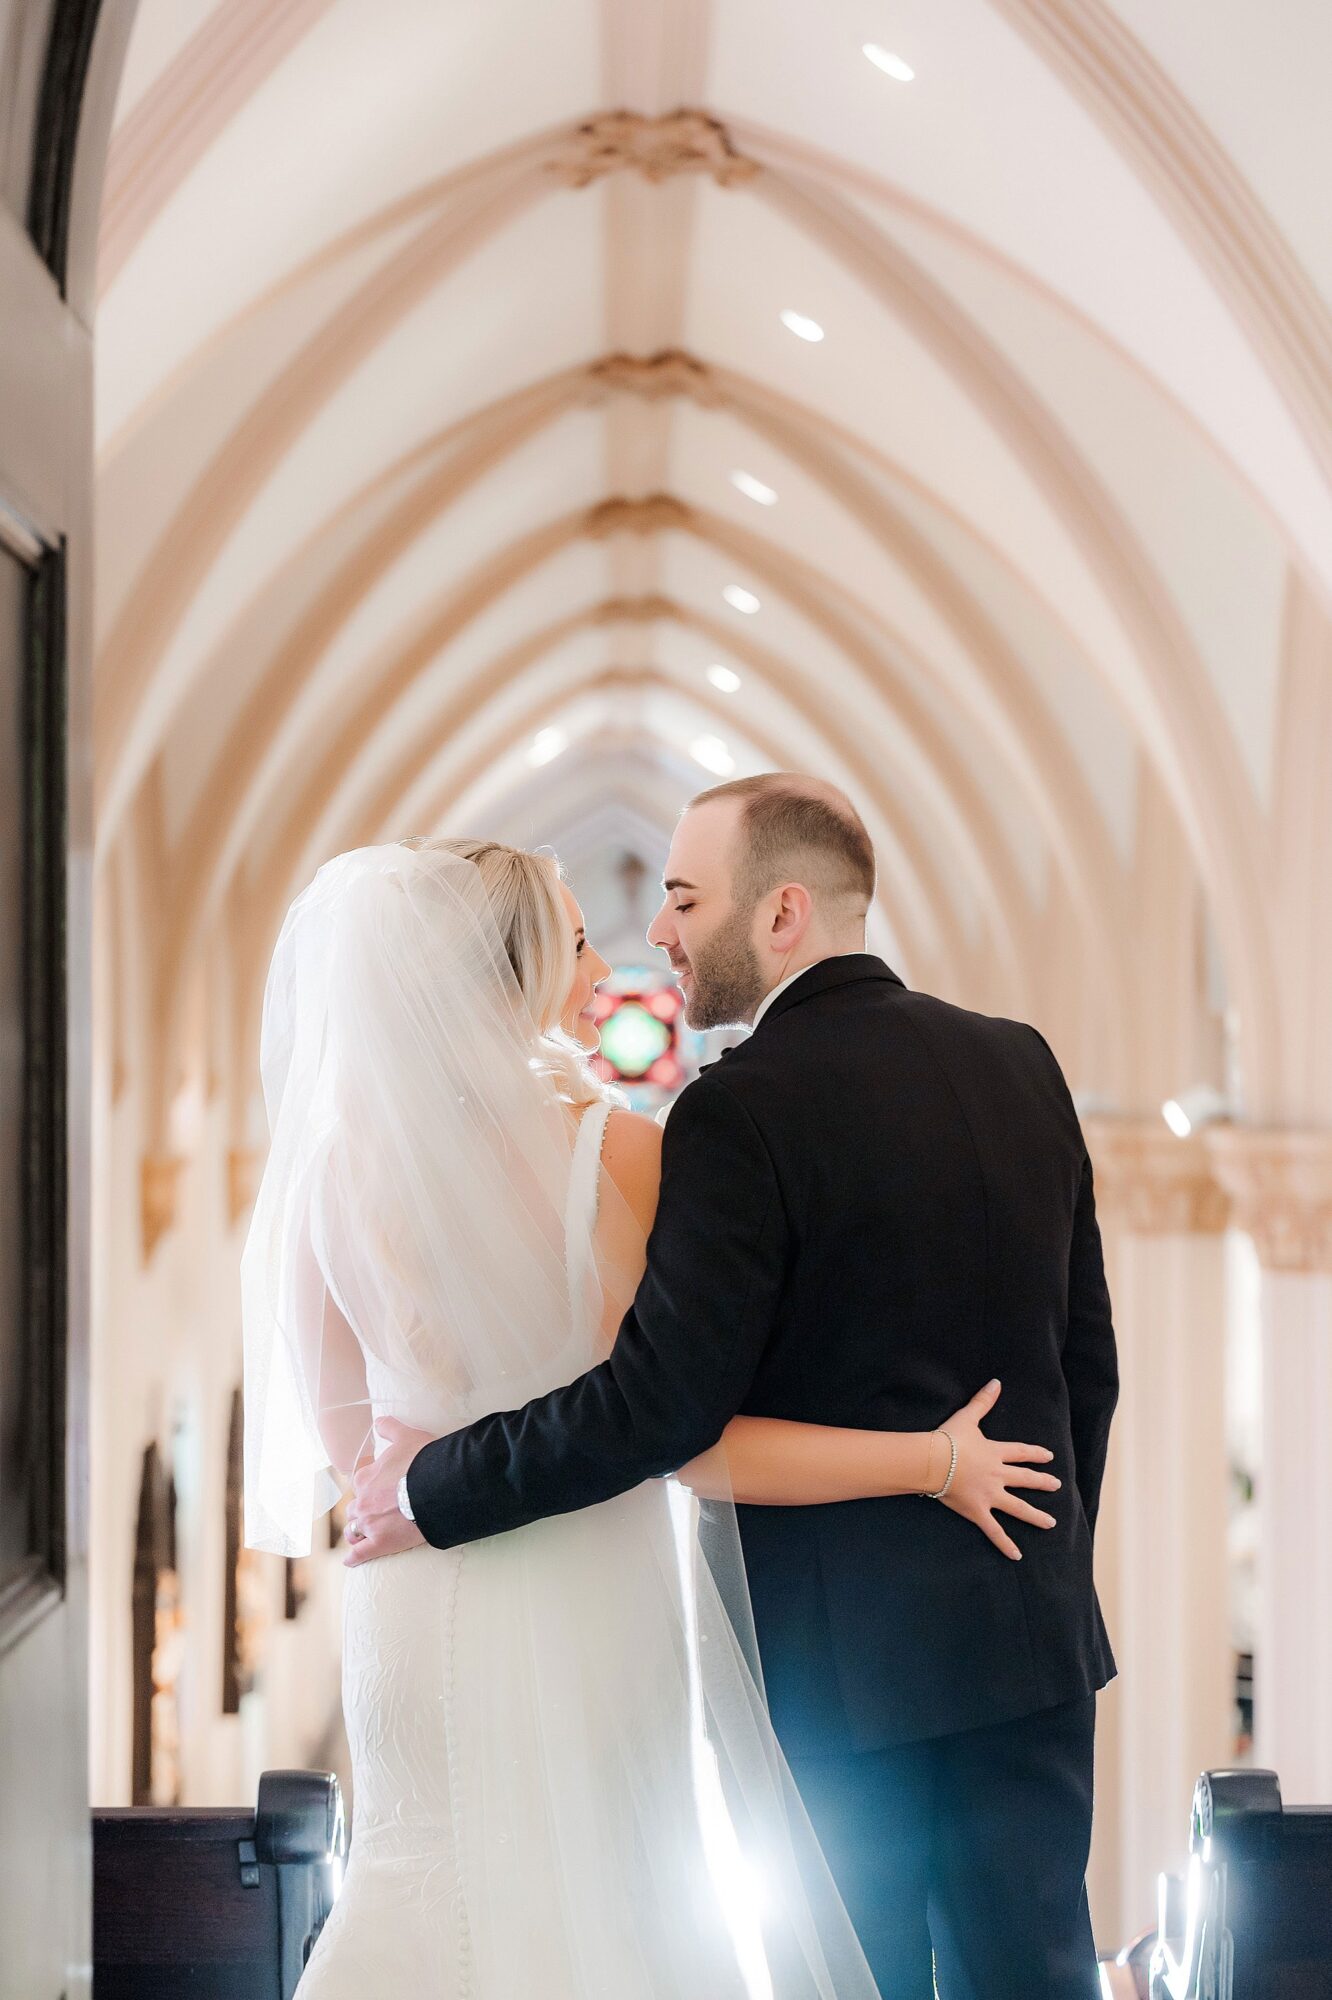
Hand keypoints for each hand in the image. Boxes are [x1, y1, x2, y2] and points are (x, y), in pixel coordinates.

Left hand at [343, 1417, 432, 1566]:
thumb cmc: (424, 1459)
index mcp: (366, 1477)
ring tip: (365, 1535)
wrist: (438, 1486)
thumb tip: (379, 1422)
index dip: (371, 1486)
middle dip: (363, 1511)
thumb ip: (390, 1427)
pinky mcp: (380, 1543)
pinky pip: (359, 1554)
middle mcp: (362, 1501)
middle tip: (378, 1512)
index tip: (382, 1489)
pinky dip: (353, 1558)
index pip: (360, 1484)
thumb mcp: (407, 1436)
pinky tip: (351, 1560)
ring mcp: (369, 1524)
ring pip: (354, 1530)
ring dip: (358, 1532)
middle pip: (355, 1509)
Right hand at [932, 1380, 1059, 1560]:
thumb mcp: (967, 1417)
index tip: (1048, 1457)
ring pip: (1018, 1507)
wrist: (932, 1461)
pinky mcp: (978, 1511)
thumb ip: (983, 1401)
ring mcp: (990, 1495)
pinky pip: (995, 1531)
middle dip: (1042, 1483)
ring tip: (1051, 1523)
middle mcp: (998, 1475)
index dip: (1035, 1454)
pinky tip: (1018, 1555)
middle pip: (1025, 1480)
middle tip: (1056, 1486)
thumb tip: (996, 1382)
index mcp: (996, 1453)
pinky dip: (1006, 1544)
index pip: (1021, 1453)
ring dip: (1035, 1516)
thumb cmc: (947, 1439)